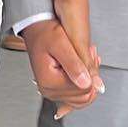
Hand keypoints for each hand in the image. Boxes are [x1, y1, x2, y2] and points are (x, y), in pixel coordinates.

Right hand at [22, 6, 101, 120]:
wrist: (36, 30)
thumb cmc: (45, 33)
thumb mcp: (60, 44)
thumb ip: (74, 65)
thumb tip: (87, 83)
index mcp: (49, 82)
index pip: (84, 88)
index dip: (91, 70)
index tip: (89, 52)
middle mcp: (50, 91)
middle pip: (85, 94)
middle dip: (92, 74)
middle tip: (89, 52)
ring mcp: (53, 92)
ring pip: (83, 96)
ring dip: (90, 78)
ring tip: (86, 57)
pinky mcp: (57, 89)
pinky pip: (77, 95)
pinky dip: (84, 82)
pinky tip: (84, 66)